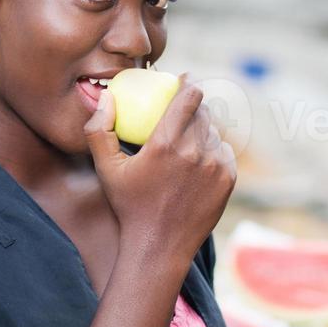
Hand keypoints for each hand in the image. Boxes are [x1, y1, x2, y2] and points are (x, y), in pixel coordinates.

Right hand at [83, 73, 236, 263]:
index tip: (185, 80)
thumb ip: (99, 130)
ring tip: (185, 142)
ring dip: (202, 130)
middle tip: (182, 111)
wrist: (159, 246)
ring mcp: (216, 166)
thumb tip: (107, 97)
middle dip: (194, 107)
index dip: (189, 83)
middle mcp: (195, 151)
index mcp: (166, 144)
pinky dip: (212, 151)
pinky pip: (224, 152)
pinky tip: (196, 161)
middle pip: (203, 113)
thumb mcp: (106, 169)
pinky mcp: (228, 179)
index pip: (189, 97)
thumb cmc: (130, 206)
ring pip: (214, 132)